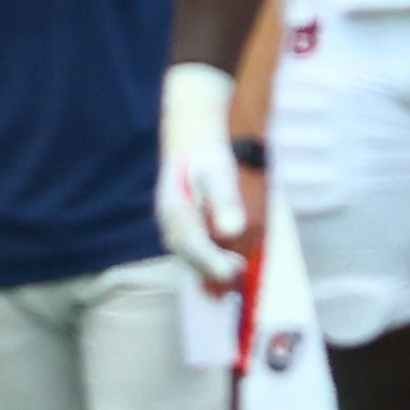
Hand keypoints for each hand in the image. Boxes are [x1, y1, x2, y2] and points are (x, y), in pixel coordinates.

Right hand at [157, 63, 251, 290]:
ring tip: (236, 272)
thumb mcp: (219, 170)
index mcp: (175, 209)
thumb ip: (225, 199)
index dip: (213, 263)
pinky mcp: (181, 223)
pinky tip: (225, 264)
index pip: (193, 245)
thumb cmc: (208, 153)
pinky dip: (206, 259)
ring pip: (188, 254)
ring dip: (209, 268)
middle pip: (189, 255)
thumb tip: (232, 230)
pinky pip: (191, 248)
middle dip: (213, 269)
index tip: (234, 271)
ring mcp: (172, 223)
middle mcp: (169, 221)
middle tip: (240, 272)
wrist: (192, 137)